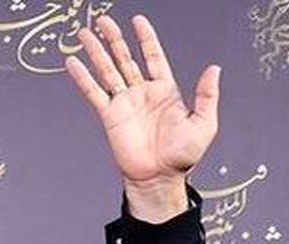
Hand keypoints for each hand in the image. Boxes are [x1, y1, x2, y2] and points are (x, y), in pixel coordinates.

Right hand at [67, 15, 219, 221]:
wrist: (160, 178)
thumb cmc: (183, 157)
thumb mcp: (204, 124)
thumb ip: (207, 95)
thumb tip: (214, 68)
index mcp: (165, 92)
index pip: (154, 57)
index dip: (146, 38)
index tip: (138, 20)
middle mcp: (143, 94)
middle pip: (126, 58)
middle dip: (115, 39)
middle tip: (105, 20)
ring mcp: (125, 103)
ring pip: (108, 70)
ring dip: (97, 52)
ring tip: (86, 33)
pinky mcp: (110, 116)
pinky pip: (94, 92)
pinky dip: (83, 77)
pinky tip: (73, 62)